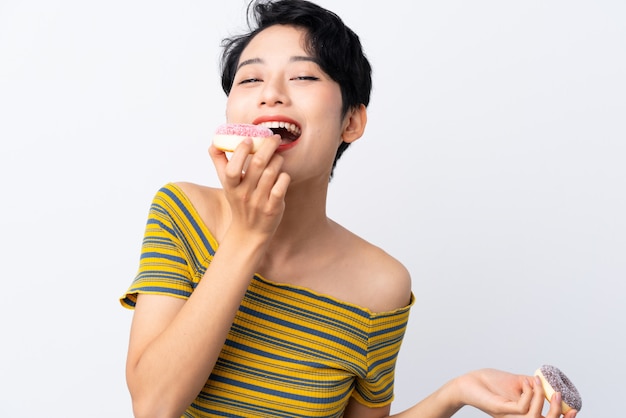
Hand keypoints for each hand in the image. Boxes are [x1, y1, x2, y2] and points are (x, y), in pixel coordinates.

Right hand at [209, 135, 289, 237]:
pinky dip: (284, 176)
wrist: (249, 232)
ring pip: (272, 171)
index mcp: (231, 187)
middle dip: (268, 146)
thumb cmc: (239, 201)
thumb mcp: (226, 185)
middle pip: (257, 164)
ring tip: (277, 156)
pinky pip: (282, 185)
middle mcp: (245, 194)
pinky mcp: (274, 207)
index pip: (232, 169)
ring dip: (278, 159)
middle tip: (274, 137)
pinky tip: (282, 175)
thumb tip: (214, 141)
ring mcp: (260, 201)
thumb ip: (220, 162)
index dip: (240, 151)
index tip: (249, 139)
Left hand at [454, 369, 577, 417]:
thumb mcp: (516, 384)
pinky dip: (528, 393)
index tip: (575, 409)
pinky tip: (525, 381)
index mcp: (522, 416)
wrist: (469, 383)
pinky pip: (522, 407)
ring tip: (537, 382)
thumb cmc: (490, 384)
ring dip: (540, 398)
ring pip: (534, 417)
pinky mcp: (501, 409)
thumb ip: (532, 386)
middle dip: (556, 413)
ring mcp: (509, 417)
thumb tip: (548, 382)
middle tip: (559, 395)